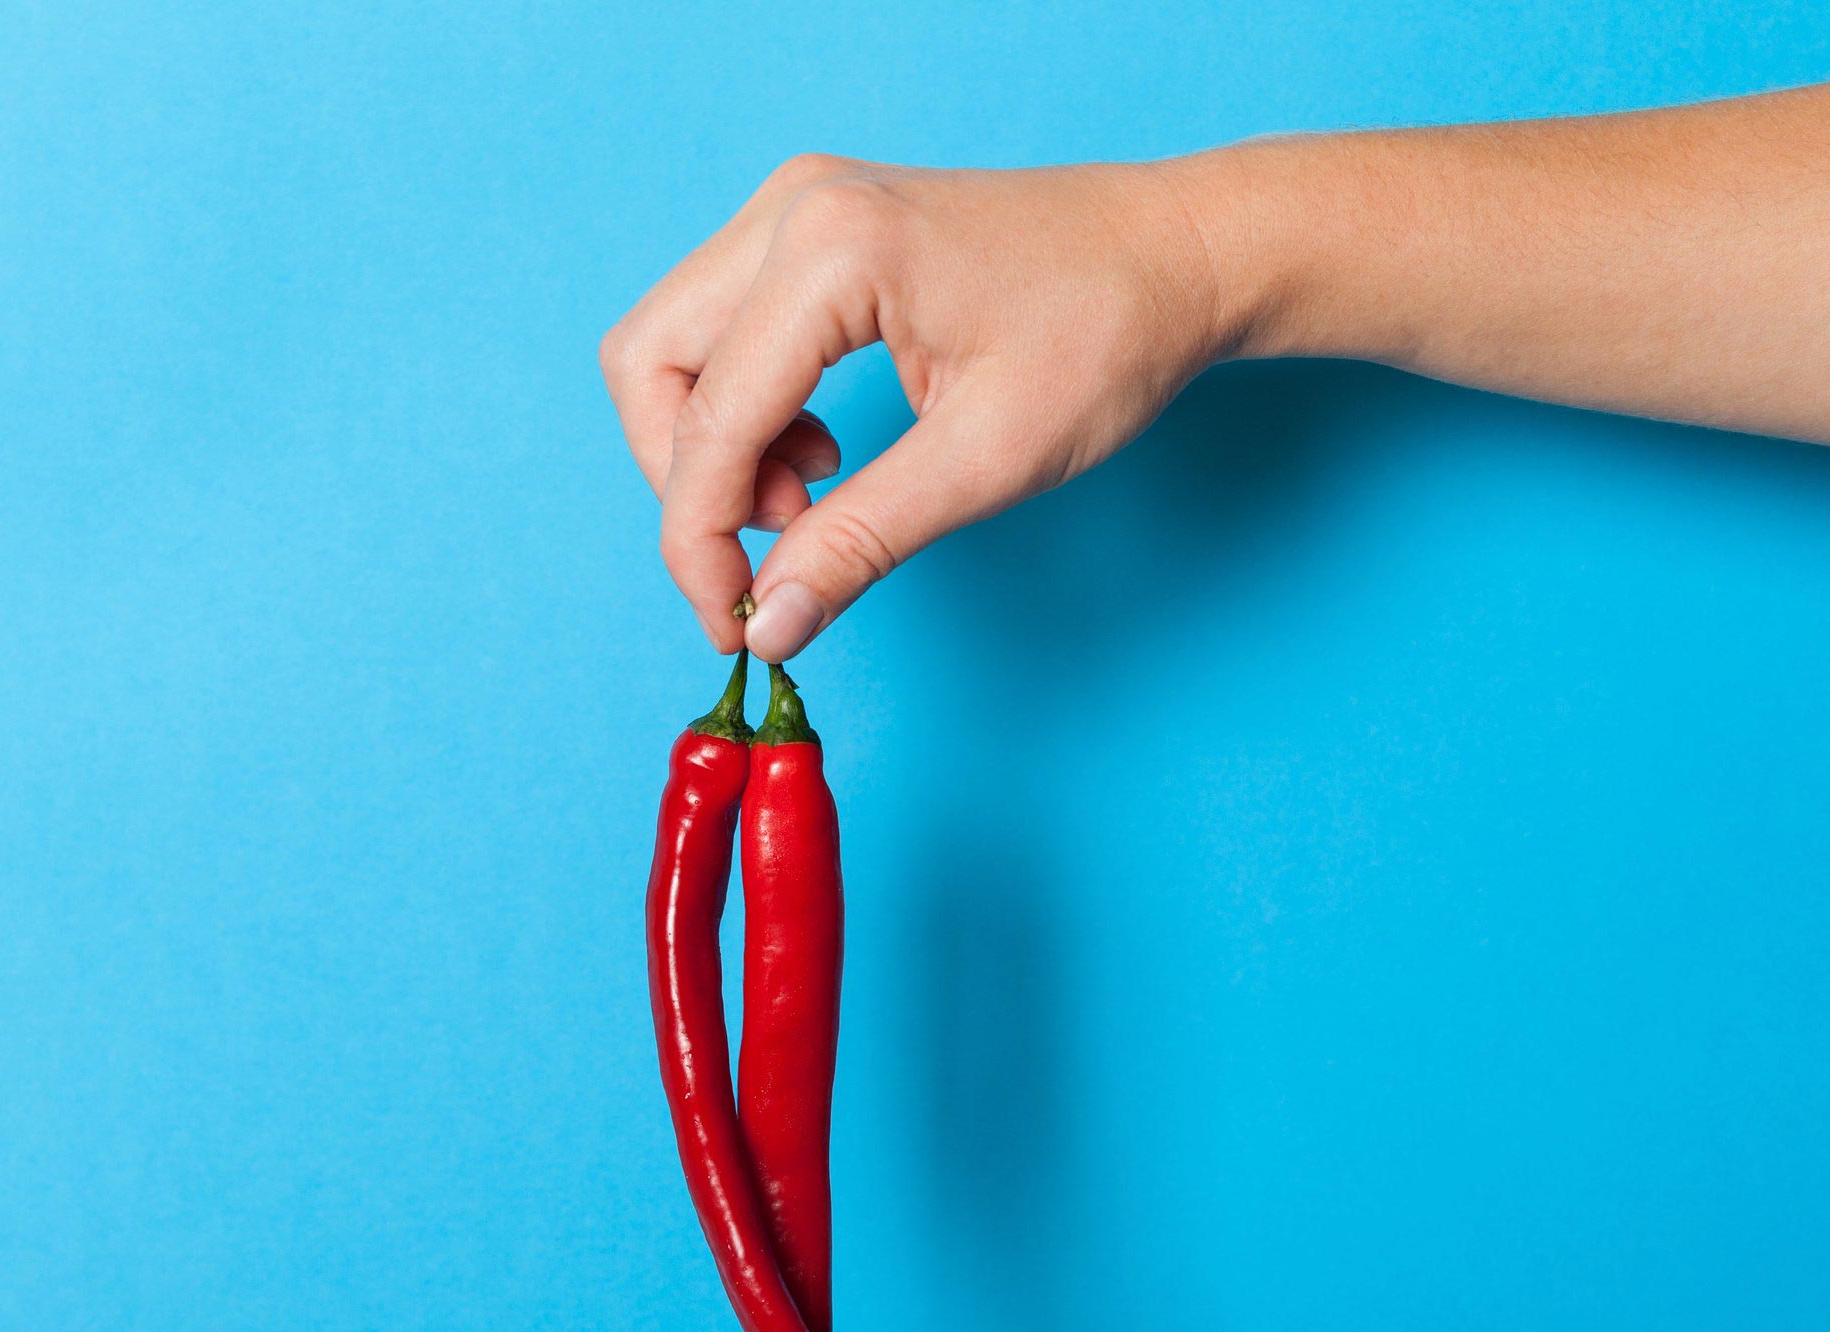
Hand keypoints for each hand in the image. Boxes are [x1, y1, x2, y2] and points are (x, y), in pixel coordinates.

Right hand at [601, 154, 1242, 659]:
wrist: (1180, 254)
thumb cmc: (1109, 335)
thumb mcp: (986, 461)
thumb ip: (857, 542)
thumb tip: (767, 626)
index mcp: (832, 249)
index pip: (708, 421)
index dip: (700, 543)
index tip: (732, 627)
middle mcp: (793, 207)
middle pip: (649, 364)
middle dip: (687, 484)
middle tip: (767, 560)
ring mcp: (797, 207)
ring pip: (673, 346)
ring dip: (714, 448)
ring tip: (812, 502)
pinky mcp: (813, 229)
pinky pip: (722, 329)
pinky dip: (746, 410)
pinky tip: (824, 455)